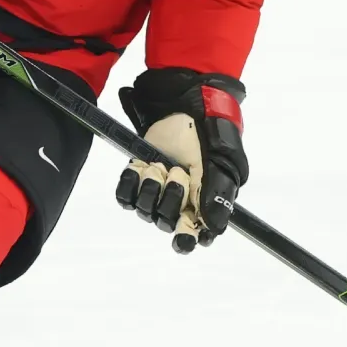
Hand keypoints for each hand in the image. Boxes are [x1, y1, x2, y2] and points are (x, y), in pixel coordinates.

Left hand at [115, 68, 248, 253]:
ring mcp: (154, 191)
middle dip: (172, 198)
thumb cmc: (208, 135)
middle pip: (166, 223)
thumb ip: (218, 196)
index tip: (184, 235)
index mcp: (201, 205)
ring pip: (145, 210)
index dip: (186, 240)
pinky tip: (140, 167)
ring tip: (161, 165)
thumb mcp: (221, 163)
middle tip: (179, 172)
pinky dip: (131, 182)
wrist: (186, 106)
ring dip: (152, 187)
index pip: (192, 237)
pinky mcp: (135, 177)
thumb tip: (214, 228)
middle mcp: (177, 202)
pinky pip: (125, 195)